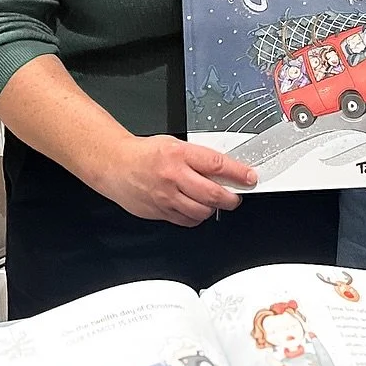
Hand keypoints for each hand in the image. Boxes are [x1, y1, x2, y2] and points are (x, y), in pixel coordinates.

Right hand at [97, 134, 256, 225]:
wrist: (116, 165)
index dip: (238, 174)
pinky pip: (186, 221)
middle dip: (231, 198)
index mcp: (179, 154)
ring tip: (213, 201)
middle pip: (212, 194)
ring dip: (213, 208)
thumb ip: (199, 158)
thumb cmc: (145, 153)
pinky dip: (196, 217)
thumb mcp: (175, 144)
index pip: (217, 165)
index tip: (250, 177)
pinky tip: (195, 208)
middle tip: (235, 196)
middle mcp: (173, 177)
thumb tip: (225, 170)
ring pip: (201, 211)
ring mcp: (166, 197)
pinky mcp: (160, 212)